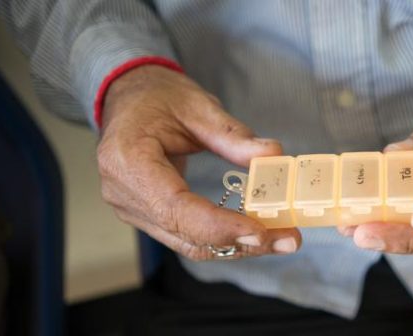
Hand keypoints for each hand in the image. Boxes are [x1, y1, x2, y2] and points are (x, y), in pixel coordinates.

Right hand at [97, 65, 300, 259]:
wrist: (129, 98)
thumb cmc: (157, 97)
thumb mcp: (198, 106)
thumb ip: (234, 136)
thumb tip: (274, 155)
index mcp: (128, 161)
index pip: (175, 208)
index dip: (219, 225)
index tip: (260, 231)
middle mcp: (123, 194)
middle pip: (187, 234)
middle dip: (242, 241)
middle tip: (289, 240)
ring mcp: (132, 209)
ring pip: (189, 243)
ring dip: (239, 246)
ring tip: (282, 239)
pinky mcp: (147, 216)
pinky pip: (187, 236)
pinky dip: (224, 238)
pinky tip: (258, 234)